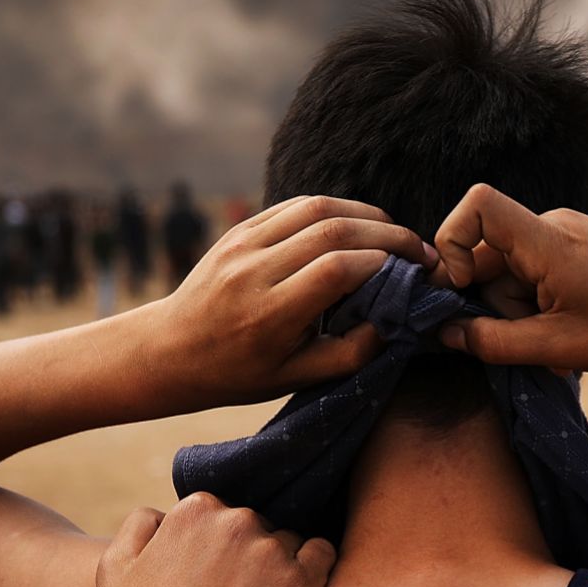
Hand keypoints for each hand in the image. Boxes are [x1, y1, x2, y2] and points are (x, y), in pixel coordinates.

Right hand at [91, 494, 334, 586]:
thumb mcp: (114, 568)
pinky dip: (314, 569)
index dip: (216, 551)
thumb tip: (168, 513)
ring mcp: (272, 553)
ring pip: (289, 544)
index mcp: (195, 510)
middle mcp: (236, 522)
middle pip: (257, 528)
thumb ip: (141, 524)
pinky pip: (323, 556)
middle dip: (247, 558)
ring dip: (279, 569)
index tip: (210, 584)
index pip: (222, 515)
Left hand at [151, 196, 433, 406]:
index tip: (414, 272)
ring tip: (394, 233)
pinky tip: (356, 225)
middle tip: (419, 249)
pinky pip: (295, 206)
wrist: (169, 350)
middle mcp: (254, 271)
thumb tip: (393, 321)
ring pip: (316, 208)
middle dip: (386, 233)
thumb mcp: (296, 380)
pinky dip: (334, 209)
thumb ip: (350, 354)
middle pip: (332, 230)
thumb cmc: (238, 374)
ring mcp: (243, 244)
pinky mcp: (240, 229)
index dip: (383, 263)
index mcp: (269, 314)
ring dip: (365, 214)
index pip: (336, 269)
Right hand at [431, 184, 587, 373]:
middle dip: (497, 306)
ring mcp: (566, 235)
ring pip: (512, 272)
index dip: (452, 243)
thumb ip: (495, 341)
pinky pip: (535, 273)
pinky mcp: (577, 248)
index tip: (466, 292)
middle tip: (534, 346)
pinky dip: (540, 306)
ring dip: (522, 314)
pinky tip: (569, 333)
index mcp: (546, 240)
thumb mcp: (560, 347)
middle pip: (488, 257)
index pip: (476, 205)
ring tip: (560, 346)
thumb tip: (445, 333)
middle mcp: (552, 225)